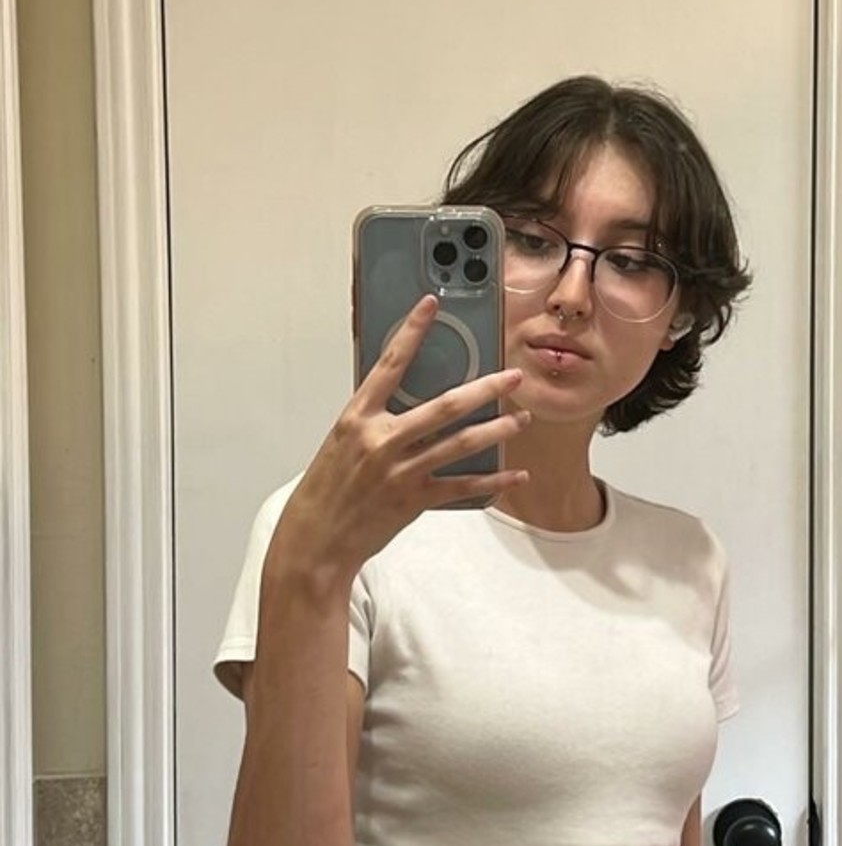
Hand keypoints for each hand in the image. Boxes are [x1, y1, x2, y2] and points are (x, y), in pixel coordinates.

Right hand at [268, 294, 529, 592]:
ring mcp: (400, 471)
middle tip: (513, 377)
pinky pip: (462, 486)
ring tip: (521, 419)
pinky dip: (493, 481)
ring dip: (497, 430)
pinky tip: (516, 474)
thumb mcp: (341, 443)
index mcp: (357, 418)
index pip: (389, 365)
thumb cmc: (326, 490)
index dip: (411, 332)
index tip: (431, 305)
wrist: (315, 541)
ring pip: (461, 443)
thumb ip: (374, 420)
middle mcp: (381, 440)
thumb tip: (409, 398)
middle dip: (485, 389)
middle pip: (445, 406)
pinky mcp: (414, 499)